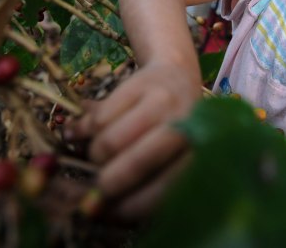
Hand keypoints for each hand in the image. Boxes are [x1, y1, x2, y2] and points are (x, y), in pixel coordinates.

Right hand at [64, 62, 200, 217]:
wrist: (176, 73)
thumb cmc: (169, 128)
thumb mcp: (167, 158)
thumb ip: (143, 183)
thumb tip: (96, 209)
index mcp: (197, 154)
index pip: (163, 191)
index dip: (130, 207)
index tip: (109, 212)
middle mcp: (186, 127)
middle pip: (137, 164)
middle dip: (108, 183)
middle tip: (97, 186)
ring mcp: (165, 103)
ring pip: (110, 141)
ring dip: (96, 154)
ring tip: (99, 153)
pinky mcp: (141, 83)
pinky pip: (100, 118)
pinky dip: (88, 129)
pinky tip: (94, 129)